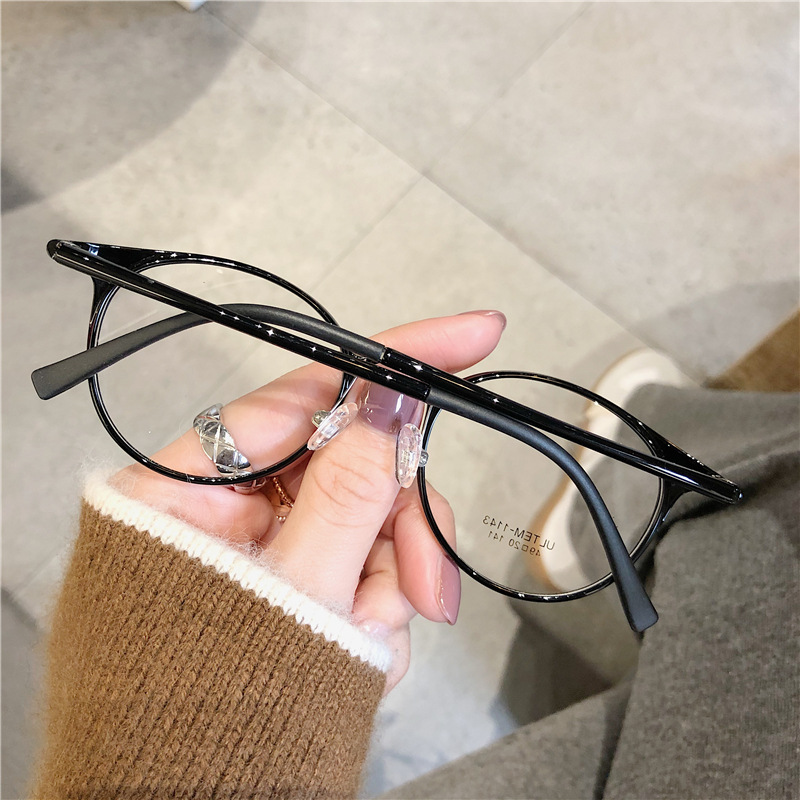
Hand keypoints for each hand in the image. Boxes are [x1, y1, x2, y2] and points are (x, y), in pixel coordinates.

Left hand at [113, 311, 505, 690]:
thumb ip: (347, 493)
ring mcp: (264, 542)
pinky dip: (376, 609)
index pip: (307, 392)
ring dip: (388, 582)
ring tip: (367, 643)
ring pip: (367, 522)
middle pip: (351, 465)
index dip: (393, 361)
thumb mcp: (293, 596)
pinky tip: (356, 650)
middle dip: (398, 524)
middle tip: (423, 581)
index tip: (468, 334)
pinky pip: (361, 567)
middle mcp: (227, 505)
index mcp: (188, 487)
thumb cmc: (205, 716)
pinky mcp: (294, 578)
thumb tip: (390, 405)